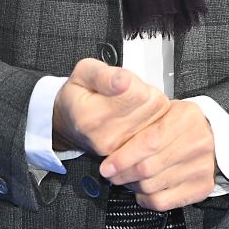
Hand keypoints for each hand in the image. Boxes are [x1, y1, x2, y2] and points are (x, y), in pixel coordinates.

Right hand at [52, 58, 167, 155]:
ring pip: (159, 117)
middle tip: (126, 90)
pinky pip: (158, 130)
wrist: (69, 124)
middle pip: (151, 104)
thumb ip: (103, 75)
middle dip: (144, 90)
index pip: (136, 94)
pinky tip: (137, 115)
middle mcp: (106, 137)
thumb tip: (123, 80)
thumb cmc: (77, 96)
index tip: (121, 79)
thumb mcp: (82, 73)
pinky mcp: (131, 155)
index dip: (134, 80)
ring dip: (150, 105)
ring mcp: (120, 149)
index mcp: (90, 116)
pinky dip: (153, 118)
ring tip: (130, 102)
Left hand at [99, 99, 215, 211]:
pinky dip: (146, 199)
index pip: (148, 142)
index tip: (106, 166)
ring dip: (132, 186)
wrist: (214, 136)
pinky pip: (164, 201)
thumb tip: (110, 143)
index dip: (123, 157)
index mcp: (186, 118)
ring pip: (152, 186)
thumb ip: (141, 122)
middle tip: (111, 174)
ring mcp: (201, 167)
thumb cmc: (180, 123)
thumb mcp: (164, 110)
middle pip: (148, 168)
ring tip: (126, 179)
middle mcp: (197, 143)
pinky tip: (141, 191)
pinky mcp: (202, 187)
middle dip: (122, 174)